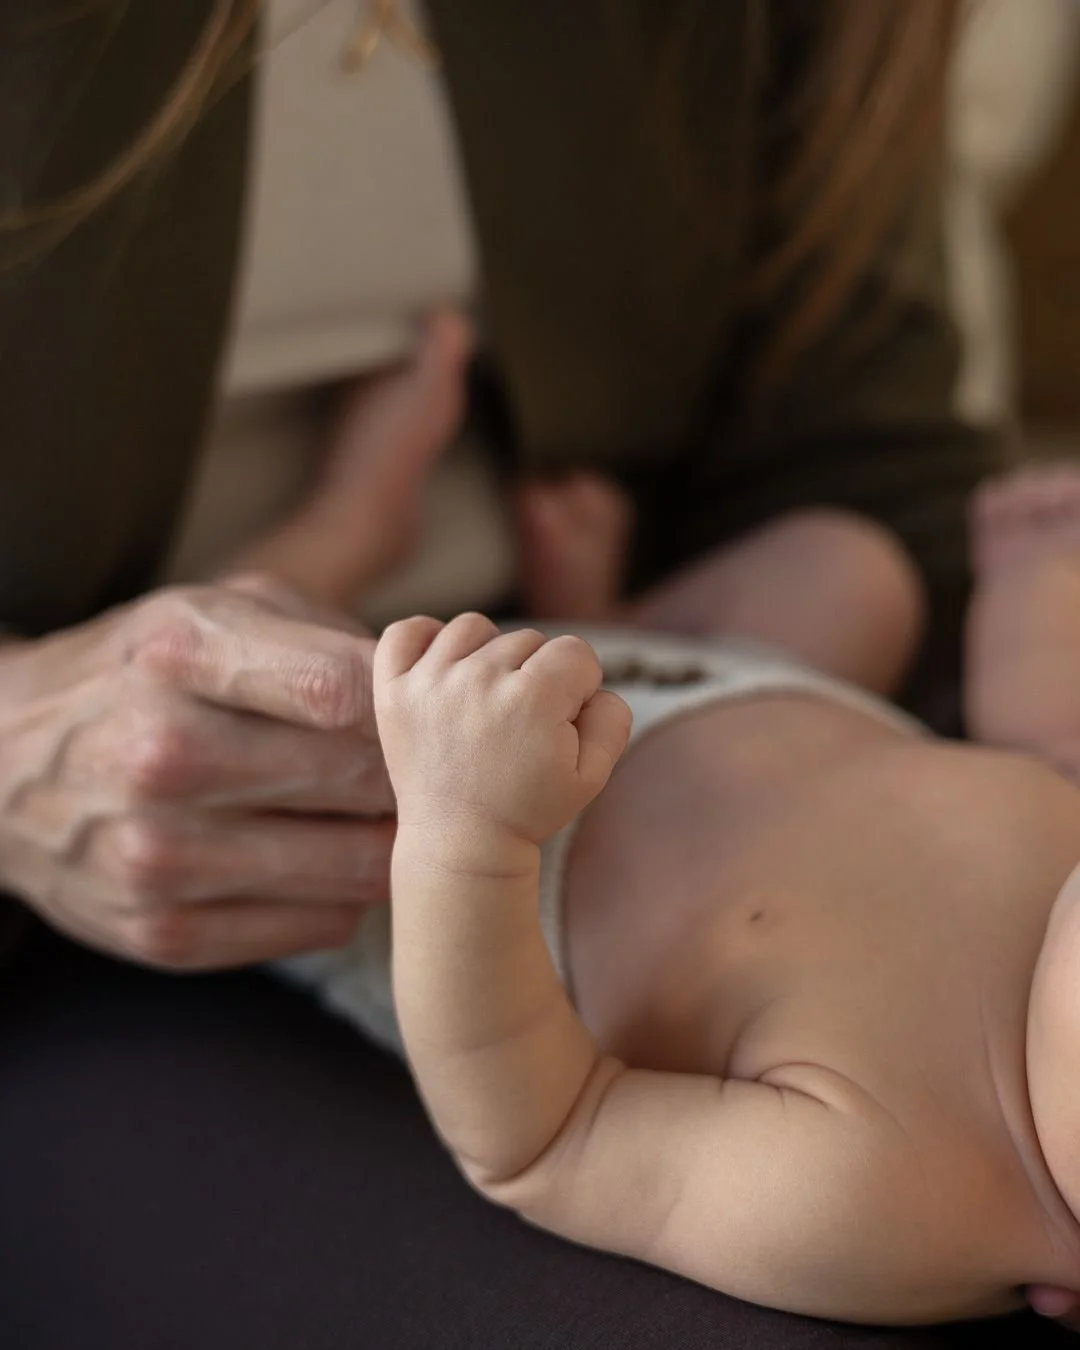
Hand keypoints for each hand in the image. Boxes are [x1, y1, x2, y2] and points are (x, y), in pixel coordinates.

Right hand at [0, 575, 393, 969]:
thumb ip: (333, 625)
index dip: (412, 706)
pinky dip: (347, 895)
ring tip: (380, 812)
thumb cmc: (148, 674)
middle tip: (428, 765)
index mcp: (180, 653)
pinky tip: (327, 858)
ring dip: (390, 840)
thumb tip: (443, 666)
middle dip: (414, 773)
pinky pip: (323, 927)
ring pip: (358, 868)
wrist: (4, 764)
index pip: (345, 690)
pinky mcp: (163, 934)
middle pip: (361, 780)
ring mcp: (157, 855)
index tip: (429, 708)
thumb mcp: (221, 607)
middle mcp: (161, 755)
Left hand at [374, 613, 630, 867]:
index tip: (562, 719)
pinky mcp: (393, 691)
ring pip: (474, 628)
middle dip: (535, 675)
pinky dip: (424, 639)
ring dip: (487, 655)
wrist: (460, 844)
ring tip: (486, 699)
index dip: (579, 686)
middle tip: (521, 724)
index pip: (575, 652)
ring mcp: (430, 683)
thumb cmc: (529, 809)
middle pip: (527, 639)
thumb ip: (611, 719)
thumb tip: (595, 686)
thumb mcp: (592, 776)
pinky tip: (443, 668)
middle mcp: (479, 680)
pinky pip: (405, 632)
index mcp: (533, 699)